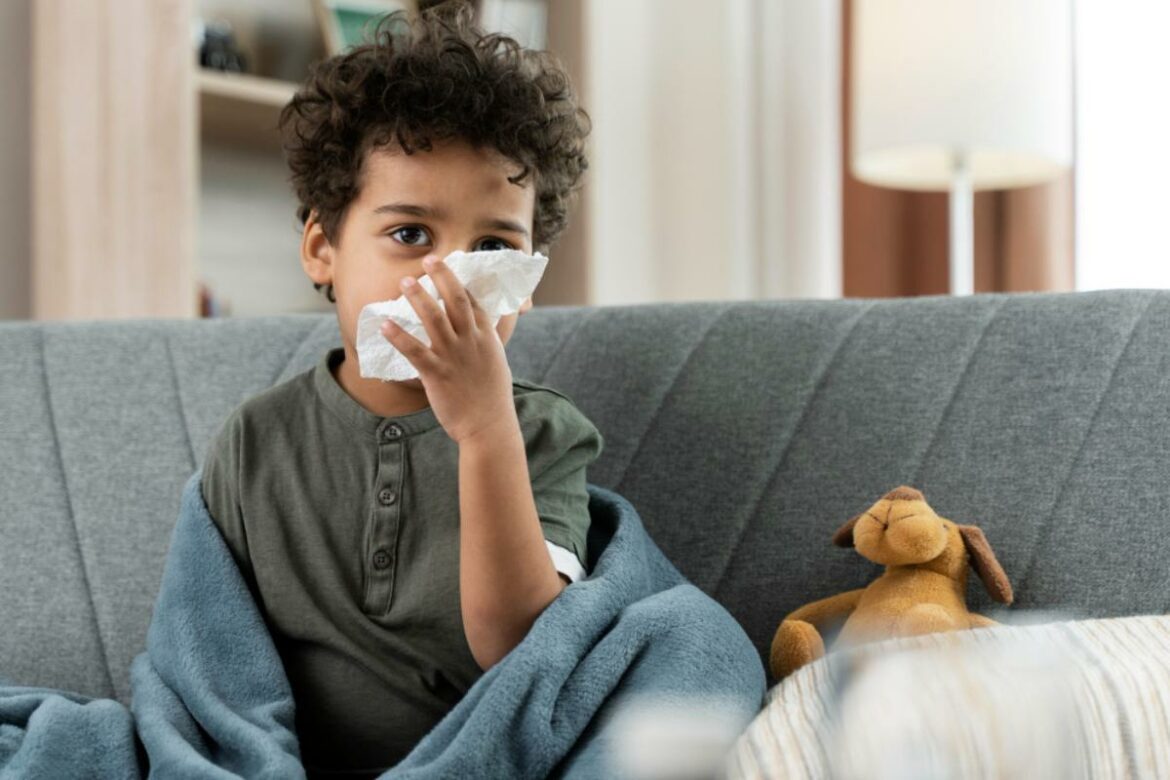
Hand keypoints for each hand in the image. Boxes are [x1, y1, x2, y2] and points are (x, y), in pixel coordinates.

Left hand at [381, 254, 516, 443]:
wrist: (489, 425)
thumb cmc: (492, 397)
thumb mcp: (496, 362)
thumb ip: (486, 342)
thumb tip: (480, 330)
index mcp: (486, 338)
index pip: (473, 302)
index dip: (459, 281)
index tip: (447, 264)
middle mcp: (471, 342)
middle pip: (456, 300)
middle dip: (442, 276)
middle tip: (428, 258)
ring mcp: (454, 357)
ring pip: (434, 319)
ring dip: (418, 298)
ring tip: (404, 281)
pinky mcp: (437, 375)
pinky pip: (414, 351)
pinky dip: (399, 336)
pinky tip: (384, 325)